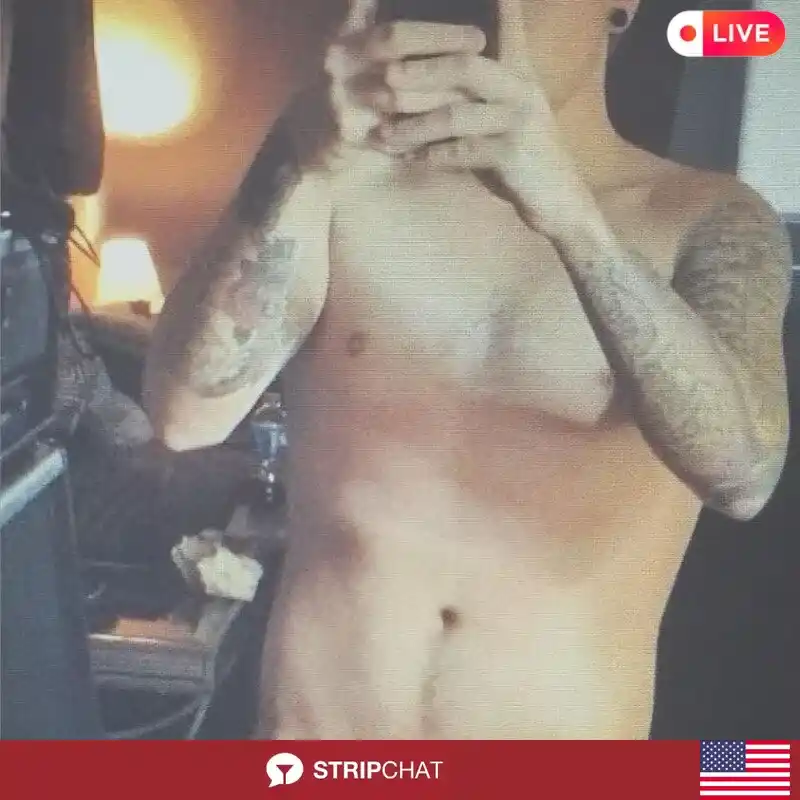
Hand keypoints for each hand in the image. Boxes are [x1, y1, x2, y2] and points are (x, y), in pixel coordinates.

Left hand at [325, 0, 596, 233]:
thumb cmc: (523, 157)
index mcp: (518, 72)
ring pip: (456, 114)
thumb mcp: (505, 115)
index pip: (507, 25)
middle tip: (384, 76)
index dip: (498, 3)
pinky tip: (408, 160)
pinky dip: (431, 156)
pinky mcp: (513, 155)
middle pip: (465, 66)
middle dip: (420, 70)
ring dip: (414, 124)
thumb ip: (477, 92)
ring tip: (383, 133)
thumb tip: (425, 78)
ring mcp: (518, 121)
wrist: (562, 201)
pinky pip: (461, 152)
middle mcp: (521, 89)